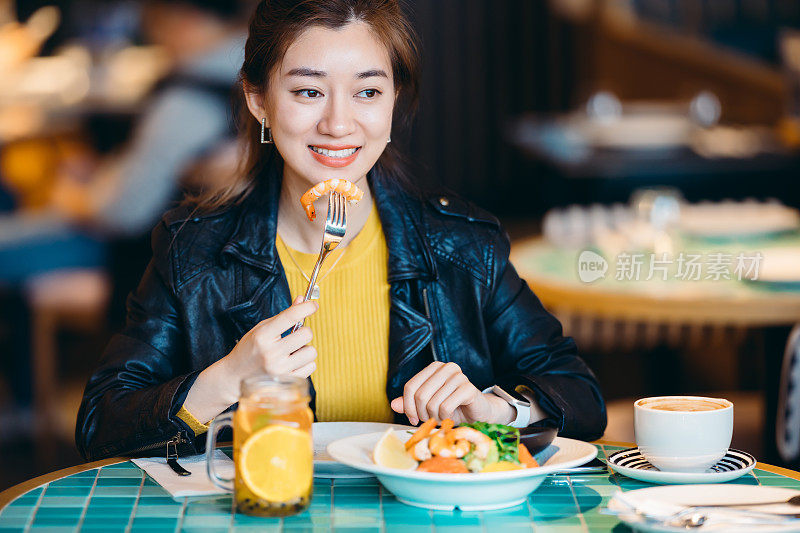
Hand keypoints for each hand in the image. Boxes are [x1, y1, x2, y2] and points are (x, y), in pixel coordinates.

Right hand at [215, 295, 318, 403]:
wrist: (235, 377)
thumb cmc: (249, 350)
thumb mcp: (261, 329)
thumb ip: (283, 316)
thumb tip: (302, 300)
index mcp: (263, 336)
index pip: (290, 317)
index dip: (306, 308)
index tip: (313, 305)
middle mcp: (271, 353)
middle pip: (306, 334)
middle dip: (303, 331)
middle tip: (294, 335)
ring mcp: (280, 370)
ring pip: (311, 351)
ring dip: (305, 349)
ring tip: (292, 351)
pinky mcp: (288, 382)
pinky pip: (311, 366)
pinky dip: (306, 363)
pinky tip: (293, 362)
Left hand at [390, 362, 514, 425]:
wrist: (477, 412)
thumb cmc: (451, 407)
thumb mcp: (427, 405)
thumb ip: (410, 403)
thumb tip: (393, 404)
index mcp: (434, 367)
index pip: (410, 387)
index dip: (407, 407)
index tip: (413, 419)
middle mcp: (446, 367)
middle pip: (420, 395)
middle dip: (422, 413)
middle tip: (429, 420)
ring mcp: (459, 376)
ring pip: (432, 403)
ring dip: (435, 417)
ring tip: (442, 417)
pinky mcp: (469, 388)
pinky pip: (446, 407)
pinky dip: (445, 417)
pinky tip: (450, 416)